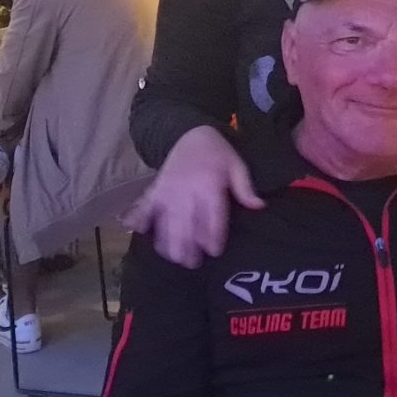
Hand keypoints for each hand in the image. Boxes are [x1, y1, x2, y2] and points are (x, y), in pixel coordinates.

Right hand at [120, 125, 259, 266]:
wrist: (190, 133)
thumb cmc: (217, 153)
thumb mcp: (237, 165)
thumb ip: (246, 188)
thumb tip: (259, 206)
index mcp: (210, 185)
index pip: (212, 215)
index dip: (213, 235)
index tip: (214, 251)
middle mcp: (187, 190)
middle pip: (187, 223)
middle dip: (188, 246)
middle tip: (192, 263)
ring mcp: (169, 190)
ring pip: (166, 219)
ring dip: (168, 240)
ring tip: (173, 257)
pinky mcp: (156, 188)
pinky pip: (146, 204)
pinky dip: (140, 216)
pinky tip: (138, 230)